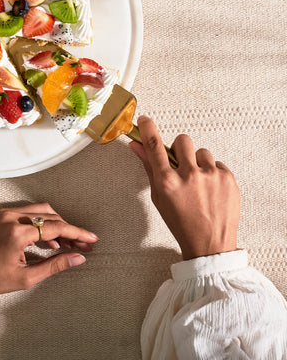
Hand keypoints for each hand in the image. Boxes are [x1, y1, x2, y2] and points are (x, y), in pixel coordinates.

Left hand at [0, 203, 97, 305]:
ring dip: (55, 224)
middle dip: (68, 229)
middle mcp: (11, 217)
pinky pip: (26, 213)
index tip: (92, 239)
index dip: (77, 233)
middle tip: (81, 245)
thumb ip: (54, 265)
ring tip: (65, 244)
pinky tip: (46, 240)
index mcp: (17, 232)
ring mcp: (4, 213)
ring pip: (39, 211)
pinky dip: (40, 223)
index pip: (56, 227)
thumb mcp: (25, 277)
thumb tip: (78, 258)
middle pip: (50, 215)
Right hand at [129, 116, 239, 259]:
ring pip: (202, 152)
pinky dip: (212, 173)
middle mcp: (189, 176)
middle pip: (182, 140)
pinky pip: (217, 163)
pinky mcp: (228, 178)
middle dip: (180, 148)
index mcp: (167, 182)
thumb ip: (149, 168)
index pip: (154, 145)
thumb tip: (137, 146)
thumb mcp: (158, 197)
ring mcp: (211, 176)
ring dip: (198, 163)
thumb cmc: (180, 222)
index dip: (148, 128)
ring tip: (198, 184)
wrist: (210, 244)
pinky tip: (210, 190)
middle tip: (181, 164)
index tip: (145, 120)